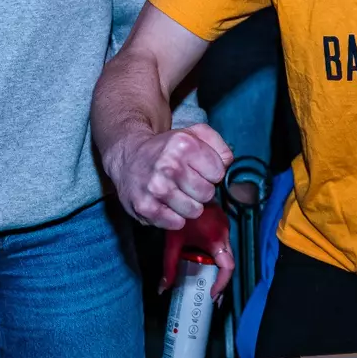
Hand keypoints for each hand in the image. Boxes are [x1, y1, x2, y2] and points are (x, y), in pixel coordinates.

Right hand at [101, 122, 233, 229]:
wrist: (128, 157)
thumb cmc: (166, 149)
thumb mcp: (194, 134)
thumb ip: (219, 145)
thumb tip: (229, 164)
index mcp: (183, 144)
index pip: (219, 173)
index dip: (211, 173)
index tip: (199, 170)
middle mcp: (169, 165)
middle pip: (208, 194)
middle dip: (201, 190)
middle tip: (187, 183)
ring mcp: (156, 188)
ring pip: (194, 211)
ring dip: (189, 205)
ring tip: (177, 193)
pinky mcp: (145, 207)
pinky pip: (177, 223)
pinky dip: (175, 217)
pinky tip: (167, 204)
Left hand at [160, 201, 235, 297]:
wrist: (185, 189)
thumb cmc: (181, 215)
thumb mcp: (173, 242)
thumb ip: (169, 266)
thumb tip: (163, 287)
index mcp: (216, 239)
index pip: (227, 267)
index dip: (222, 283)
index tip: (212, 294)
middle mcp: (225, 233)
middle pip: (228, 263)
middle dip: (221, 280)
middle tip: (211, 293)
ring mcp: (225, 227)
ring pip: (226, 254)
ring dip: (218, 268)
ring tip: (208, 282)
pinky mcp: (223, 224)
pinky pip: (223, 245)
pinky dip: (216, 256)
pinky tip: (206, 261)